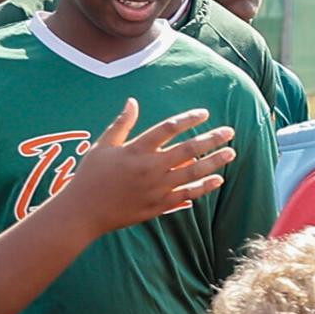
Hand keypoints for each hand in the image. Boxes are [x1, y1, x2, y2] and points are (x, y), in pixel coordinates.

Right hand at [59, 99, 235, 236]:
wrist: (83, 211)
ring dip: (214, 162)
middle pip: (188, 149)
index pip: (167, 128)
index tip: (204, 113)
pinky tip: (218, 179)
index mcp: (136, 150)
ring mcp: (156, 187)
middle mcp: (150, 167)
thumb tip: (132, 101)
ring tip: (231, 153)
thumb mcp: (103, 146)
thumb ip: (121, 124)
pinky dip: (203, 187)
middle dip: (211, 139)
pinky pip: (187, 194)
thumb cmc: (90, 176)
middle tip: (230, 132)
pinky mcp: (159, 205)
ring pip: (193, 172)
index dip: (188, 119)